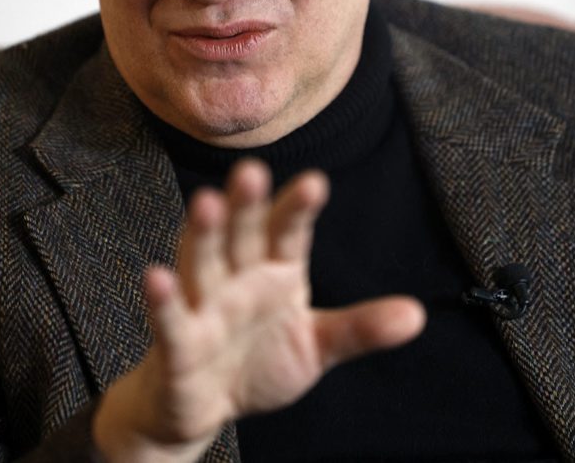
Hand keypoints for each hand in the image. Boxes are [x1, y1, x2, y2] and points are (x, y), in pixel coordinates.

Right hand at [93, 160, 424, 461]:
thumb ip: (359, 327)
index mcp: (275, 270)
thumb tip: (417, 315)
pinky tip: (157, 275)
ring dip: (203, 234)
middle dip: (246, 204)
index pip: (287, 232)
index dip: (297, 208)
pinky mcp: (178, 343)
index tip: (315, 183)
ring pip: (202, 262)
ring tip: (206, 203)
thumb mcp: (317, 344)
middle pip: (242, 234)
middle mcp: (238, 277)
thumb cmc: (260, 358)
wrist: (205, 404)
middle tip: (251, 170)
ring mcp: (205, 306)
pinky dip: (163, 298)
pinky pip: (171, 318)